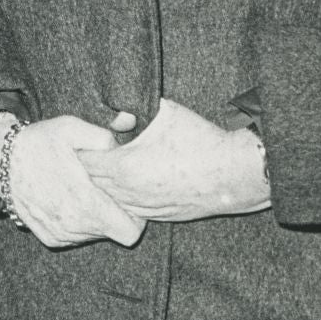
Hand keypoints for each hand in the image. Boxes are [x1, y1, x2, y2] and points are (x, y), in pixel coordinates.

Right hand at [5, 116, 146, 248]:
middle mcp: (73, 225)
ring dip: (94, 218)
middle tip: (101, 190)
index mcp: (85, 203)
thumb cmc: (38, 142)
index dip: (134, 217)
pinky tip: (66, 200)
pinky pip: (75, 237)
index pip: (130, 232)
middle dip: (113, 214)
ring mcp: (60, 234)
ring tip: (81, 191)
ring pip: (94, 236)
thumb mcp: (71, 128)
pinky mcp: (49, 237)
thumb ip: (103, 137)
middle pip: (113, 233)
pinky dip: (76, 222)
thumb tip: (122, 147)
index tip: (123, 199)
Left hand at [77, 98, 271, 222]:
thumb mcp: (164, 112)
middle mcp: (132, 192)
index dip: (84, 148)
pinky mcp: (162, 216)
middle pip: (95, 182)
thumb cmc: (200, 139)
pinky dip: (127, 198)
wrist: (236, 172)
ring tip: (112, 167)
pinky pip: (133, 210)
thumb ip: (135, 107)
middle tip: (96, 152)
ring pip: (113, 199)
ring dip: (109, 185)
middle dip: (92, 167)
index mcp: (125, 167)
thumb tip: (119, 103)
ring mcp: (147, 208)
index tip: (89, 139)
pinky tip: (132, 184)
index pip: (86, 161)